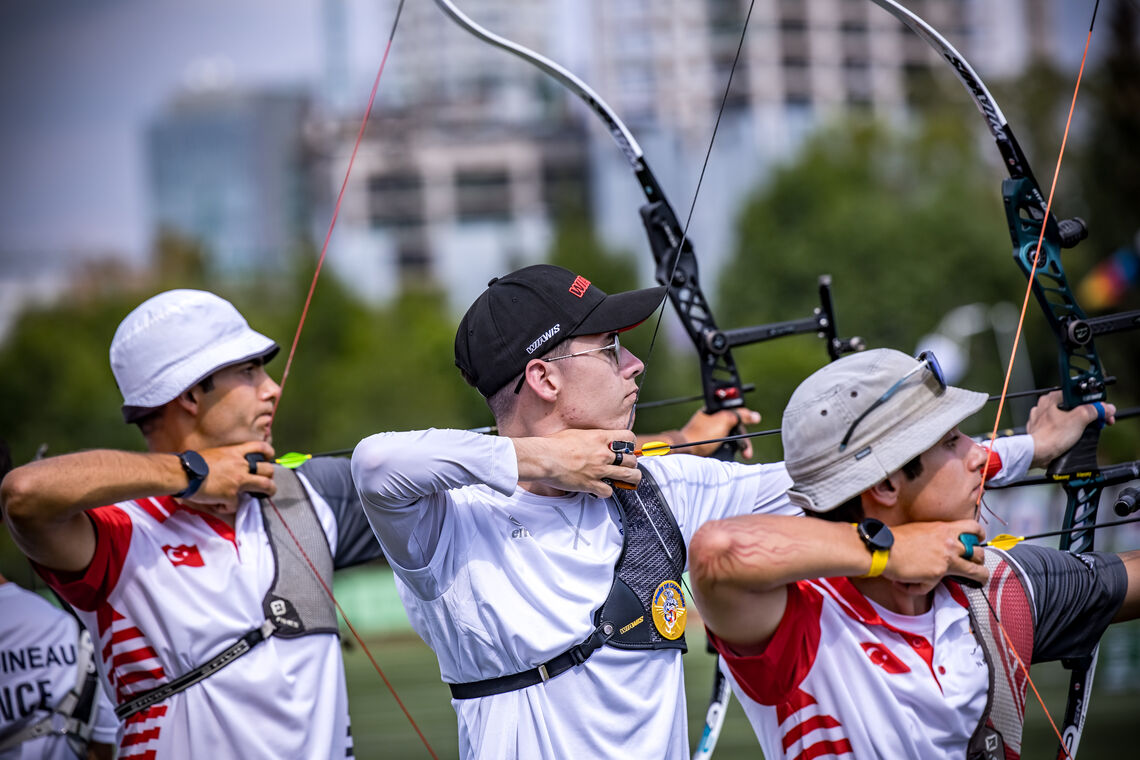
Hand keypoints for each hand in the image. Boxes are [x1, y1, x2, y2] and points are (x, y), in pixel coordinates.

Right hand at [183, 441, 276, 512]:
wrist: (183, 472)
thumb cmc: (193, 463)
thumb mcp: (215, 453)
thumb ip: (226, 459)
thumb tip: (229, 467)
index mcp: (235, 452)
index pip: (260, 447)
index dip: (269, 452)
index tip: (269, 457)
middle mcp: (240, 465)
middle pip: (267, 469)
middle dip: (271, 476)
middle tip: (269, 481)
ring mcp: (238, 480)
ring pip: (265, 485)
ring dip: (269, 491)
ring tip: (267, 495)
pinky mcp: (231, 494)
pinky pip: (235, 504)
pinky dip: (228, 507)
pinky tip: (219, 505)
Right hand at [514, 429, 640, 497]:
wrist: (544, 457)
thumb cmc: (553, 444)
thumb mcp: (576, 433)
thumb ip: (590, 437)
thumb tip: (593, 440)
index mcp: (600, 438)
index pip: (629, 438)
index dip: (631, 443)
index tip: (628, 448)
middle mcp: (604, 454)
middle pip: (632, 459)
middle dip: (632, 463)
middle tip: (627, 466)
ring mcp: (599, 470)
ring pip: (628, 476)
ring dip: (631, 479)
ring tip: (628, 480)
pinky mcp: (591, 484)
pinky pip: (609, 491)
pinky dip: (606, 492)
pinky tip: (601, 488)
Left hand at [666, 408, 761, 458]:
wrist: (687, 451)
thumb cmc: (702, 435)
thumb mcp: (724, 420)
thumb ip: (739, 415)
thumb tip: (755, 415)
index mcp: (715, 410)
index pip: (736, 411)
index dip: (746, 417)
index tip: (756, 421)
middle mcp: (713, 419)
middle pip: (735, 426)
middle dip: (743, 438)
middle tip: (747, 451)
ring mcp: (710, 431)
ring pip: (731, 436)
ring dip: (738, 445)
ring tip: (744, 455)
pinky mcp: (708, 443)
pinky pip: (724, 444)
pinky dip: (730, 449)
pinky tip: (733, 454)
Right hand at [882, 519, 987, 590]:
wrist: (883, 547)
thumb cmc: (895, 539)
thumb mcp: (921, 529)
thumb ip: (936, 537)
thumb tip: (939, 548)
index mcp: (944, 529)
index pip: (974, 528)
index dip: (979, 536)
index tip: (978, 540)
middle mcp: (949, 543)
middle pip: (980, 552)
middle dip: (979, 560)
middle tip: (973, 564)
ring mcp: (946, 560)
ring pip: (976, 571)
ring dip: (975, 578)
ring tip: (971, 581)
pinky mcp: (937, 574)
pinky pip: (937, 586)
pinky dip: (922, 587)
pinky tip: (913, 585)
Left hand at [1026, 390, 1115, 467]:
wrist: (1037, 453)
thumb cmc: (1051, 436)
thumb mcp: (1080, 419)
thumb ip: (1094, 410)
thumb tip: (1106, 408)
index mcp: (1052, 398)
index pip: (1079, 395)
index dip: (1094, 402)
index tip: (1102, 411)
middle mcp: (1045, 406)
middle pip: (1074, 406)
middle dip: (1088, 414)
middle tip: (1098, 421)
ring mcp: (1042, 419)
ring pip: (1067, 417)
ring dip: (1079, 423)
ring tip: (1086, 430)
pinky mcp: (1042, 430)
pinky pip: (1059, 428)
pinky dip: (1068, 431)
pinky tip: (1073, 436)